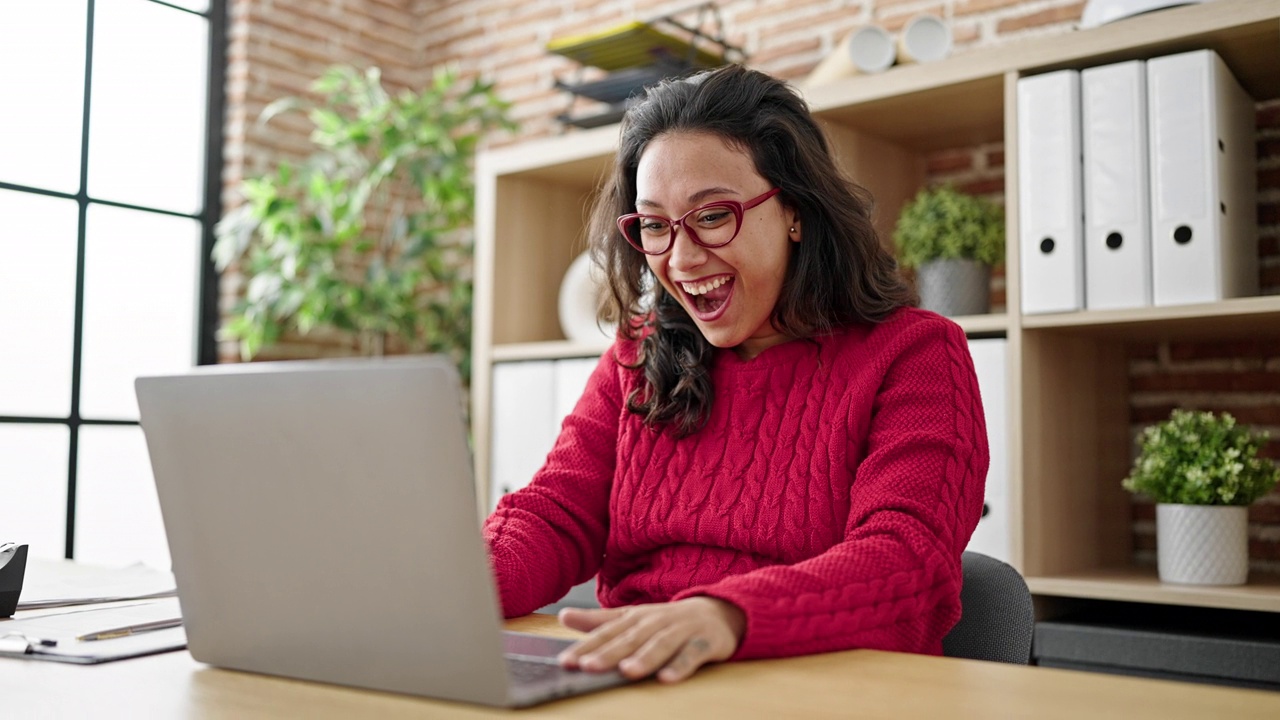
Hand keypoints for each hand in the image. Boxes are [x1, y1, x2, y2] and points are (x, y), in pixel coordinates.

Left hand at [556, 597, 744, 682]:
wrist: (718, 612)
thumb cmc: (667, 621)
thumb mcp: (632, 618)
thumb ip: (598, 621)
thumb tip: (563, 617)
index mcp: (635, 618)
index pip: (607, 633)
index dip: (586, 647)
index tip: (565, 662)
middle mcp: (656, 622)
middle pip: (629, 639)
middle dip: (609, 653)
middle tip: (588, 666)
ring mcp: (681, 631)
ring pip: (660, 645)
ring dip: (644, 658)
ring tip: (627, 671)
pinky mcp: (705, 642)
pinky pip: (692, 655)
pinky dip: (680, 665)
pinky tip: (667, 678)